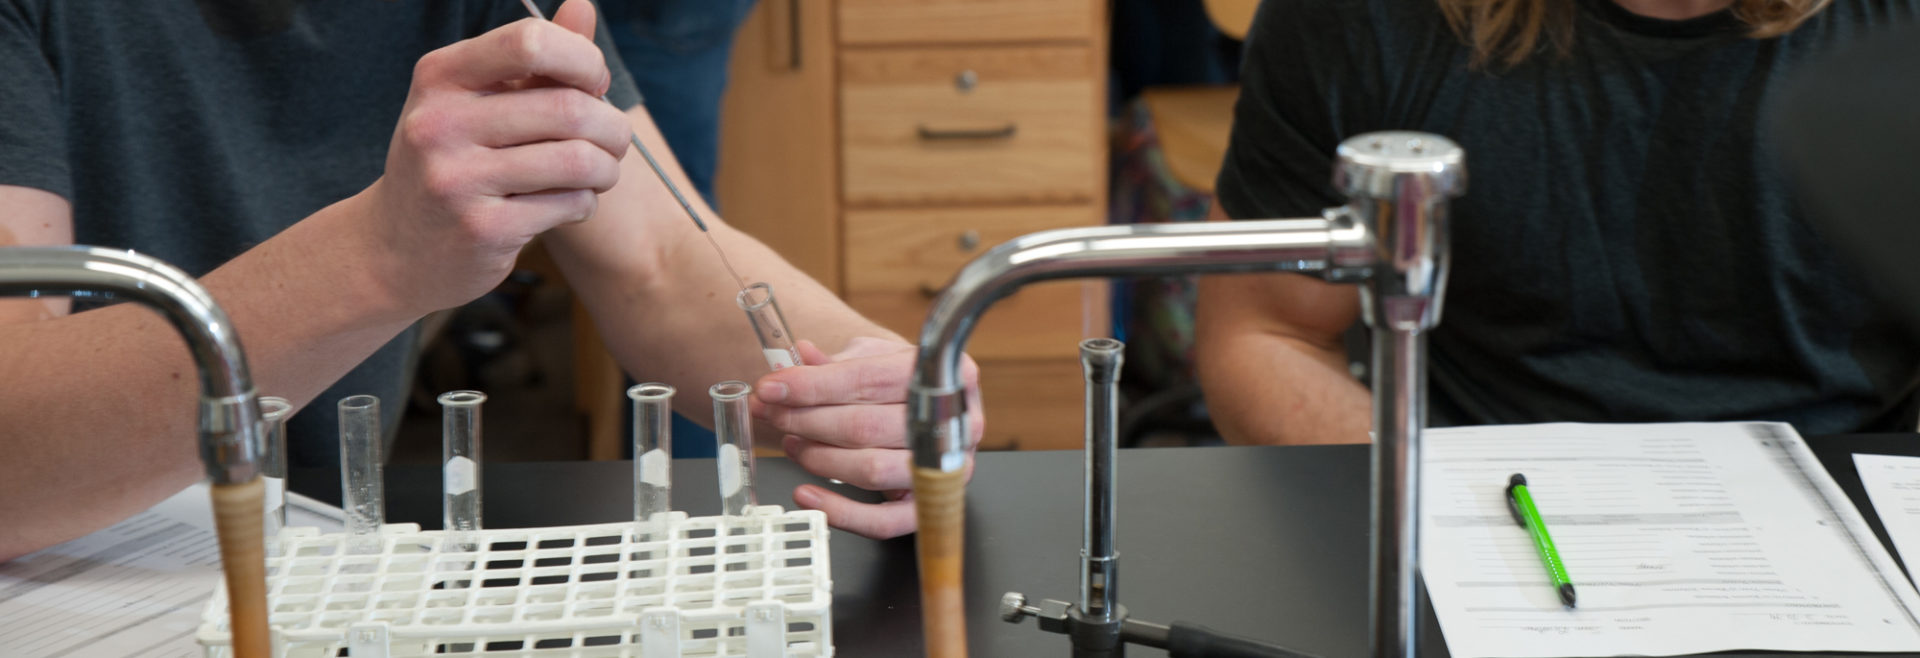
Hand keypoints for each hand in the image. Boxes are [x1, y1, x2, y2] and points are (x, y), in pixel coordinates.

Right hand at [359, 0, 630, 316]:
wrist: (394, 250)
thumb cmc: (449, 164)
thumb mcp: (473, 102)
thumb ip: (532, 58)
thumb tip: (584, 6)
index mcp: (440, 77)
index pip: (530, 42)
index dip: (583, 60)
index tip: (594, 82)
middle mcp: (440, 124)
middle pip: (568, 107)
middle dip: (612, 126)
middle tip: (615, 141)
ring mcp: (457, 180)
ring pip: (579, 160)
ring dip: (607, 168)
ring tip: (600, 173)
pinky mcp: (482, 229)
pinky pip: (570, 203)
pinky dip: (585, 203)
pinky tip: (570, 203)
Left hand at [752, 337, 983, 538]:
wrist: (932, 411)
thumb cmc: (899, 384)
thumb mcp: (873, 359)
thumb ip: (834, 364)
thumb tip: (795, 360)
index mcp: (943, 372)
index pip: (868, 379)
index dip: (812, 385)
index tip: (771, 388)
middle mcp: (954, 421)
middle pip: (865, 426)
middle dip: (806, 420)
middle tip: (771, 413)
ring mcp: (945, 468)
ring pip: (871, 469)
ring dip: (819, 458)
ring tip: (792, 443)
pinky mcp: (930, 506)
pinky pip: (883, 521)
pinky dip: (840, 511)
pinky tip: (807, 493)